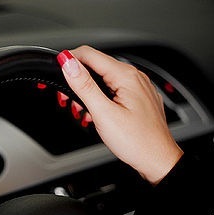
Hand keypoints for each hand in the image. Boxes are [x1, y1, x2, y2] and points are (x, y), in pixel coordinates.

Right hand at [57, 45, 182, 184]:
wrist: (157, 160)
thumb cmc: (137, 141)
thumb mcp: (103, 113)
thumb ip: (84, 86)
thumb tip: (68, 63)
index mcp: (126, 76)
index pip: (89, 54)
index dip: (69, 61)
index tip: (56, 72)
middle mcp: (134, 77)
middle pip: (96, 66)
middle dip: (76, 81)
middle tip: (66, 100)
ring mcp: (137, 87)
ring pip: (104, 79)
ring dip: (87, 92)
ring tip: (81, 111)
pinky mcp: (137, 98)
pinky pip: (114, 90)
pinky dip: (100, 99)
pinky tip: (95, 114)